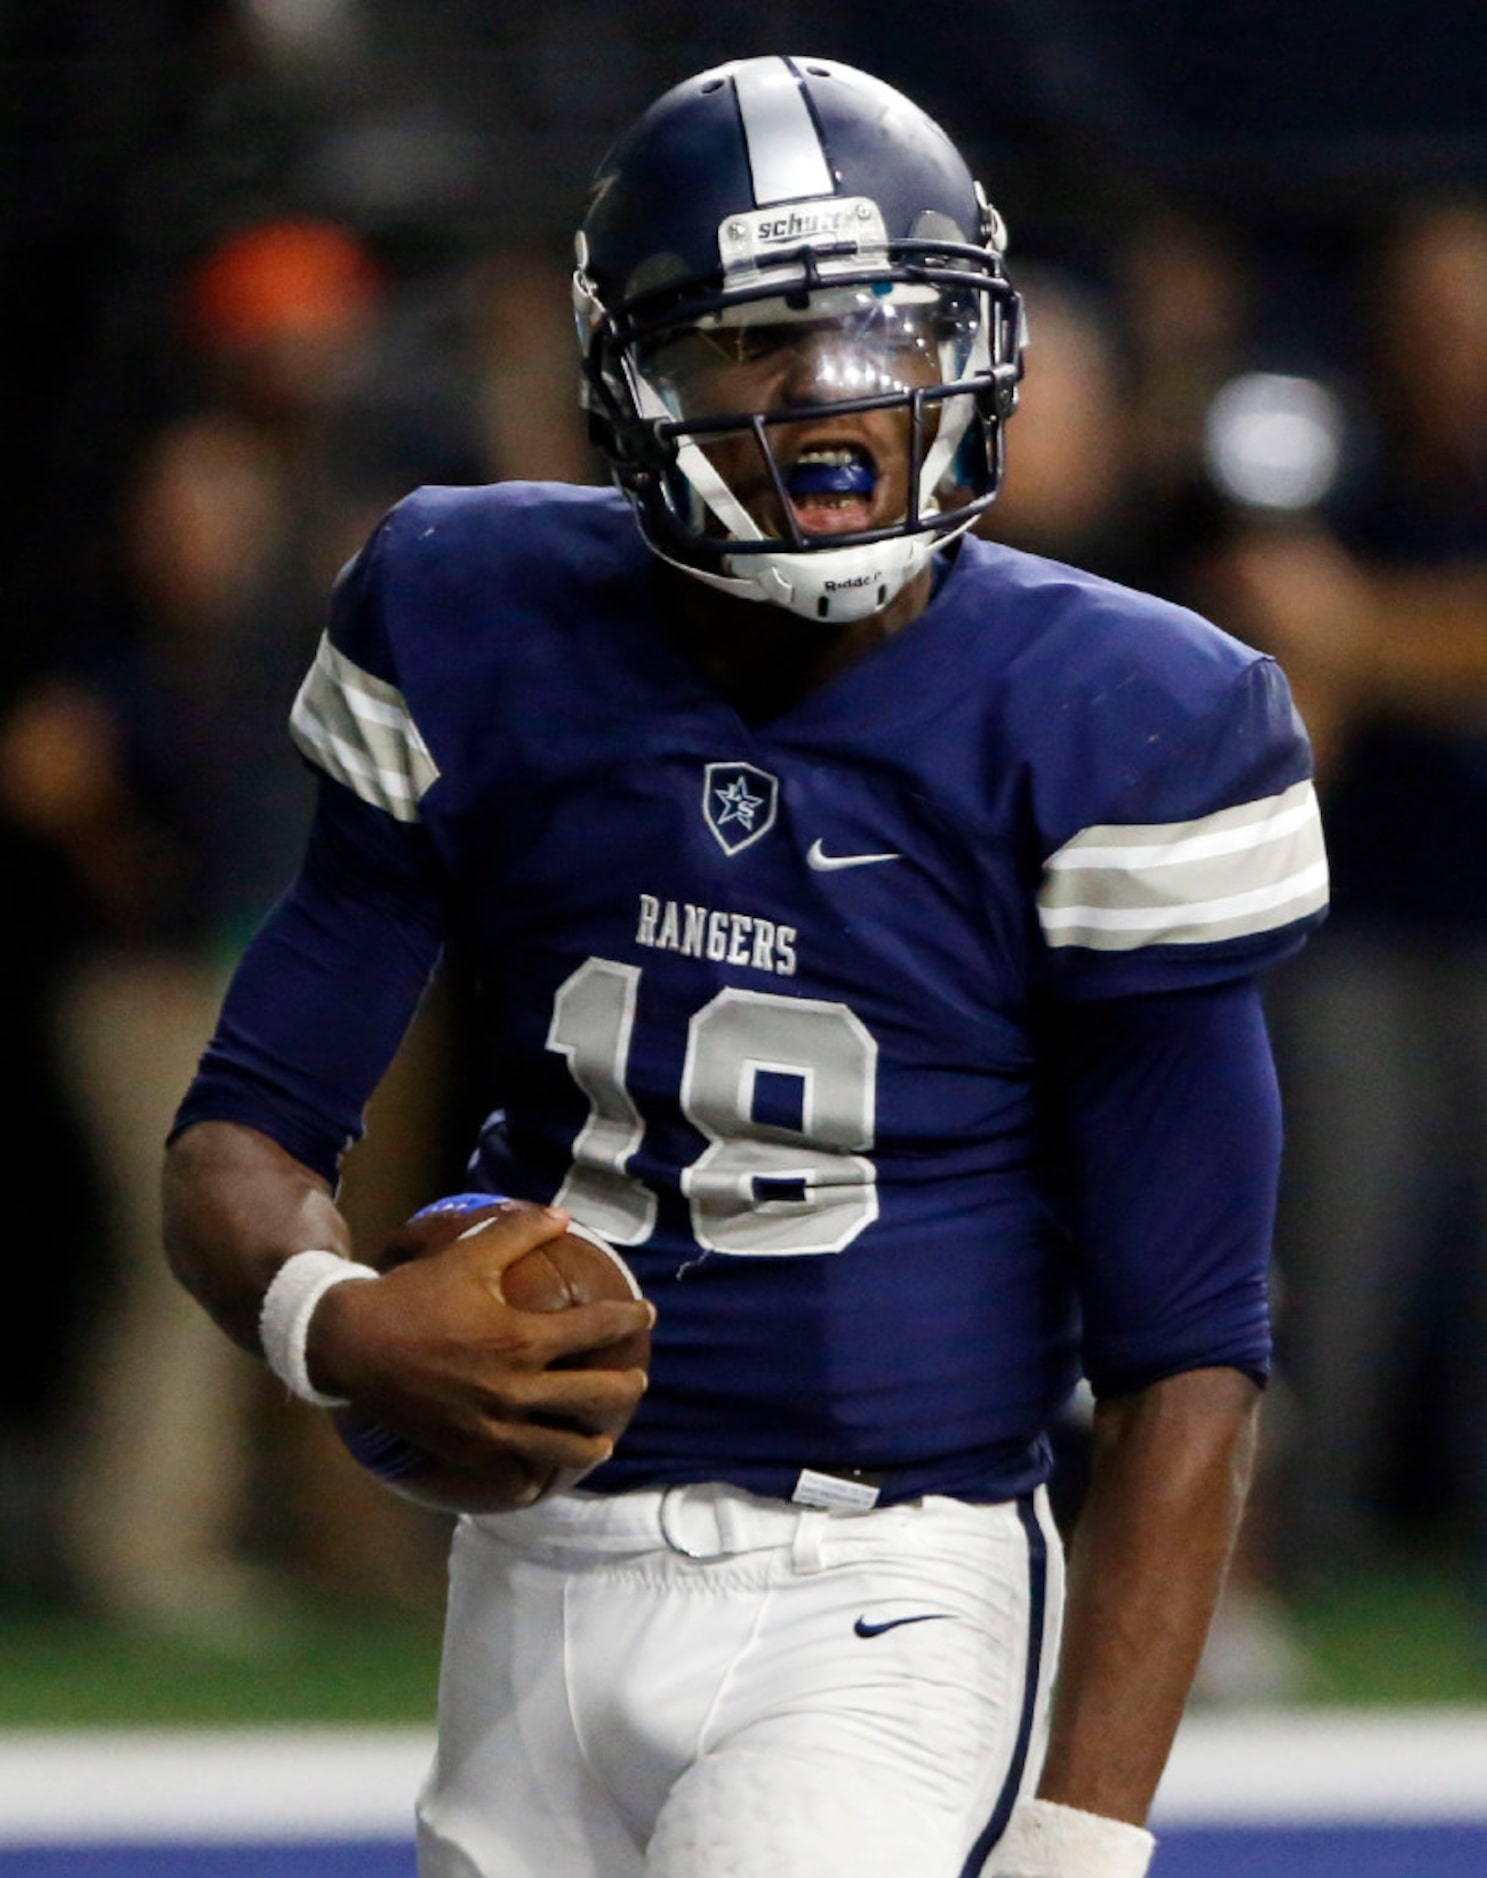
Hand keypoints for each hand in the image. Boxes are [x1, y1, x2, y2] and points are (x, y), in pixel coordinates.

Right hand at [307, 1201, 653, 1497]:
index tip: (646, 1314)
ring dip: (591, 1443)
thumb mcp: (467, 1255)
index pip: (595, 1331)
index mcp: (521, 1340)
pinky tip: (544, 1472)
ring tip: (603, 1439)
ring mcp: (492, 1428)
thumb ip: (518, 1231)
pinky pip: (514, 1472)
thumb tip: (563, 1216)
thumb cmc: (412, 1296)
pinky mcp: (468, 1451)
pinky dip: (535, 1474)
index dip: (628, 1319)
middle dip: (625, 1387)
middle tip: (637, 1379)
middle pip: (592, 1397)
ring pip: (561, 1448)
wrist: (352, 1346)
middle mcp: (514, 1391)